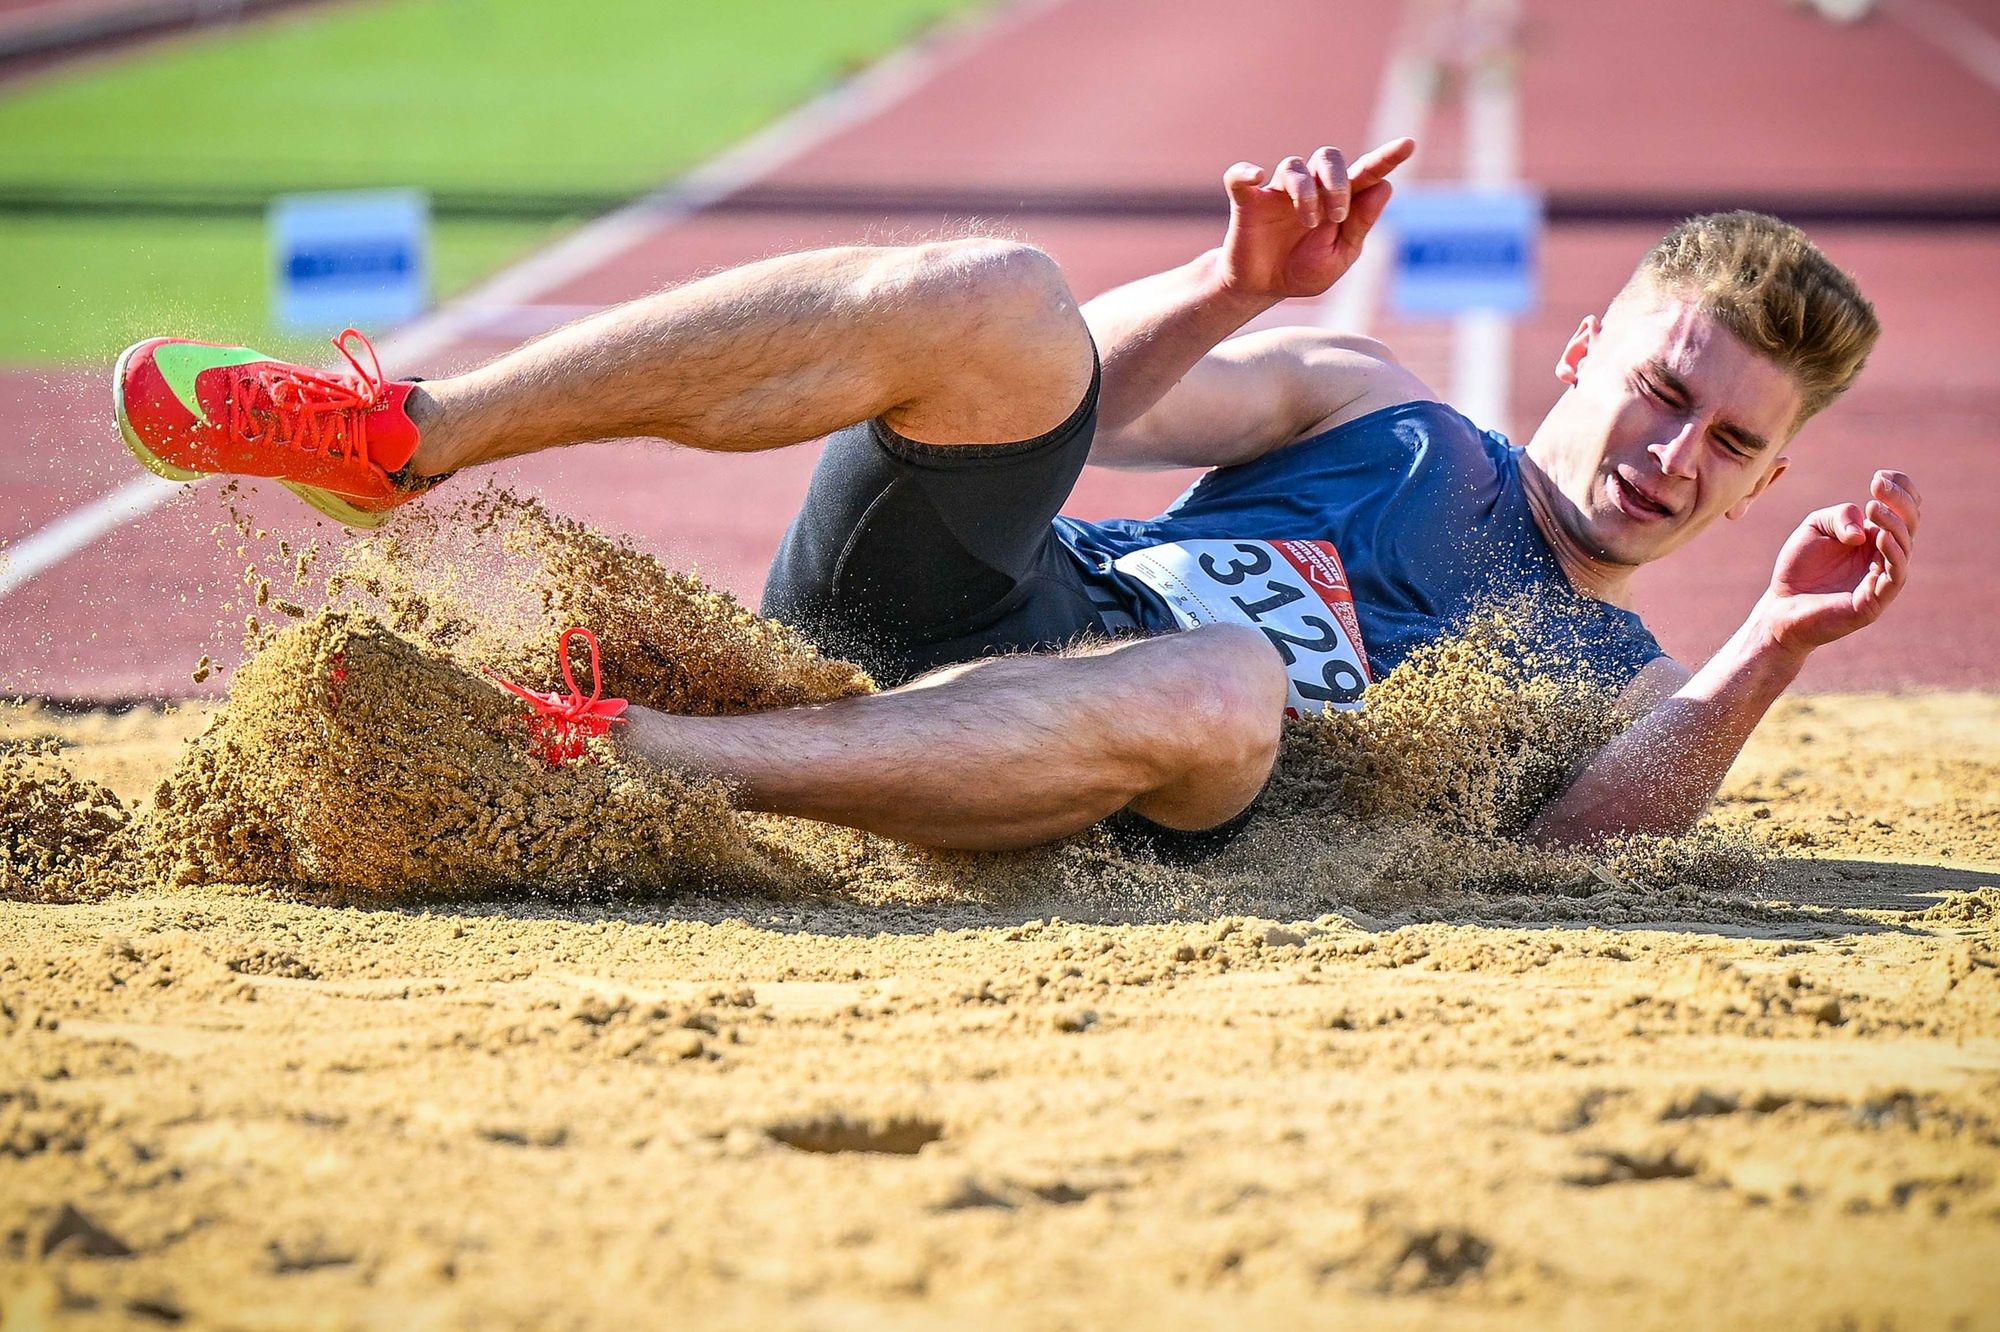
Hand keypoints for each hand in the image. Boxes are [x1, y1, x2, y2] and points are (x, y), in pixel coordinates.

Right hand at [1216, 138, 1414, 301]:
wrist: (1263, 288)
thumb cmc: (1303, 270)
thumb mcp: (1339, 258)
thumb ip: (1360, 225)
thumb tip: (1384, 186)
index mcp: (1339, 201)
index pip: (1366, 172)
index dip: (1386, 158)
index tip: (1408, 144)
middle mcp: (1311, 188)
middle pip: (1328, 157)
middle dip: (1338, 182)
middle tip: (1337, 216)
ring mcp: (1278, 192)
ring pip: (1294, 167)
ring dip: (1306, 193)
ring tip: (1309, 222)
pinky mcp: (1248, 200)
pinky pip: (1240, 176)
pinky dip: (1245, 172)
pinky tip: (1255, 177)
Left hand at [1752, 470, 1920, 656]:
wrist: (1780, 605)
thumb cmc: (1799, 567)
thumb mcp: (1815, 528)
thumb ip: (1839, 517)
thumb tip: (1864, 531)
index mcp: (1874, 537)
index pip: (1902, 511)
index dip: (1901, 491)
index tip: (1881, 476)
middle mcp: (1883, 557)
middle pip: (1909, 524)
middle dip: (1899, 502)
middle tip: (1878, 486)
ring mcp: (1882, 579)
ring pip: (1904, 548)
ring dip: (1894, 525)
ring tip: (1875, 507)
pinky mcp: (1874, 602)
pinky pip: (1894, 576)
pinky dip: (1893, 554)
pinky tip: (1880, 537)